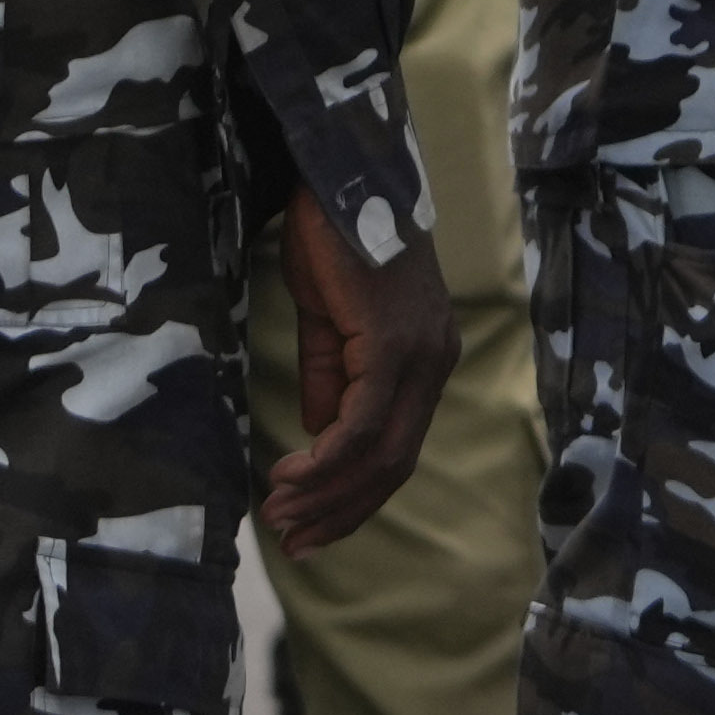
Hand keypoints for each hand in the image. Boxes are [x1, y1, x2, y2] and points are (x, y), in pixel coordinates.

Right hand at [260, 191, 445, 547]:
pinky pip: (363, 420)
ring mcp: (420, 351)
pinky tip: (290, 474)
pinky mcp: (393, 340)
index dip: (354, 496)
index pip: (398, 449)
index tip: (309, 528)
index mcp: (426, 357)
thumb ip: (331, 376)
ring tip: (280, 516)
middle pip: (394, 462)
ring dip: (326, 493)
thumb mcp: (329, 320)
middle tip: (290, 540)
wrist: (339, 173)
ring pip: (381, 450)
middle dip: (340, 510)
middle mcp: (435, 360)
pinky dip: (327, 458)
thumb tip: (318, 434)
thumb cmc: (334, 237)